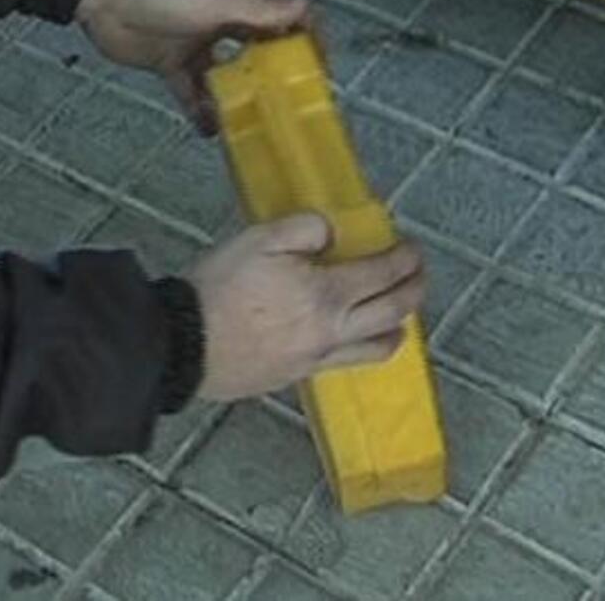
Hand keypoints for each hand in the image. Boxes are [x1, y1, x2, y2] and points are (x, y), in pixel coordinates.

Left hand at [76, 0, 308, 133]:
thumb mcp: (215, 0)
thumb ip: (258, 9)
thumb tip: (304, 12)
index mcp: (236, 1)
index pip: (284, 16)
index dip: (304, 38)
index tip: (317, 67)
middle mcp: (219, 22)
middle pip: (258, 49)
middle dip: (274, 75)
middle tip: (288, 104)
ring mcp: (193, 43)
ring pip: (225, 76)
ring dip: (237, 99)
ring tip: (251, 124)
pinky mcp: (168, 63)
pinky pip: (190, 92)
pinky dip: (200, 111)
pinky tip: (209, 130)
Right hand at [188, 213, 424, 401]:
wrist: (185, 344)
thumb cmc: (220, 289)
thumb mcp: (258, 240)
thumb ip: (303, 229)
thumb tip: (330, 232)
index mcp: (326, 294)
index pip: (382, 273)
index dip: (404, 258)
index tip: (412, 248)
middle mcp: (333, 330)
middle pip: (393, 312)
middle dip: (414, 290)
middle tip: (419, 275)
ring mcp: (318, 358)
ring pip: (378, 348)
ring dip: (398, 327)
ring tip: (398, 314)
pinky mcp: (299, 375)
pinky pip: (348, 363)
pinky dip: (366, 348)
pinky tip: (354, 338)